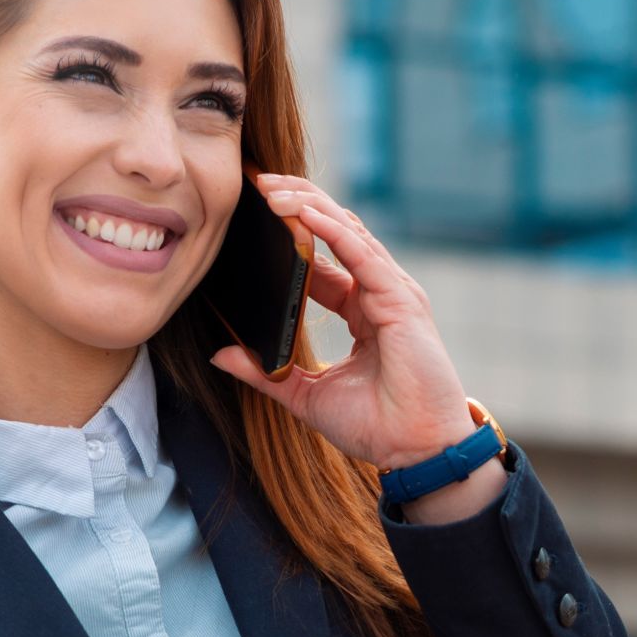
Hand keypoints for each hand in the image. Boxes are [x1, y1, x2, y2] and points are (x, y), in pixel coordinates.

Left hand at [205, 173, 480, 473]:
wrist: (415, 452)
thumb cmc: (374, 426)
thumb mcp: (304, 394)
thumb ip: (264, 372)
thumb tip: (220, 354)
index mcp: (362, 309)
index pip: (324, 258)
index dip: (291, 233)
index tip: (254, 215)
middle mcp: (379, 292)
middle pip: (336, 231)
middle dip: (297, 203)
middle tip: (257, 184)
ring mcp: (392, 292)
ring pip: (347, 232)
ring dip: (307, 206)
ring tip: (270, 189)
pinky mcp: (400, 301)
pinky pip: (361, 254)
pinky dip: (330, 230)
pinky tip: (302, 213)